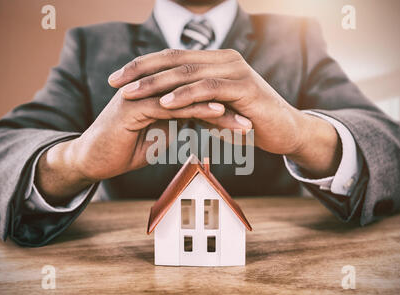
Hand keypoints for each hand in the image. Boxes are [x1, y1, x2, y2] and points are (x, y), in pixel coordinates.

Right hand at [36, 85, 251, 203]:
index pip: (195, 93)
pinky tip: (219, 113)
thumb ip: (174, 124)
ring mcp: (140, 95)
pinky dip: (197, 109)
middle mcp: (148, 88)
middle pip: (197, 91)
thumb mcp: (155, 136)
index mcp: (155, 92)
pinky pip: (171, 107)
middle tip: (255, 115)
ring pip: (188, 97)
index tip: (246, 115)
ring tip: (246, 120)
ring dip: (220, 107)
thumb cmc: (121, 150)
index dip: (222, 103)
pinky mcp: (133, 108)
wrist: (90, 161)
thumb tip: (194, 124)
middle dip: (228, 104)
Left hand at [108, 49, 340, 176]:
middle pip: (174, 59)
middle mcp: (223, 59)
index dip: (142, 67)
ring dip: (155, 83)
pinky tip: (164, 104)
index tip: (116, 79)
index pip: (171, 58)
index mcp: (214, 61)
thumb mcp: (214, 109)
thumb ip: (193, 102)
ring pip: (187, 72)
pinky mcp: (244, 87)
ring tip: (130, 94)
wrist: (285, 131)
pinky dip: (184, 96)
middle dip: (140, 71)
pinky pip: (208, 88)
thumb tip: (167, 106)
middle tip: (114, 82)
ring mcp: (234, 70)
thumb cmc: (248, 120)